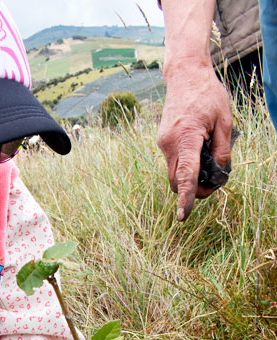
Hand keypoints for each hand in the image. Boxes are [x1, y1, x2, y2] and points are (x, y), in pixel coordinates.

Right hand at [157, 62, 232, 220]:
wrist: (184, 75)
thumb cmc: (207, 94)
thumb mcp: (225, 121)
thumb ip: (223, 150)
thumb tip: (219, 174)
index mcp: (186, 136)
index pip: (186, 174)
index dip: (186, 197)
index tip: (183, 216)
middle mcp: (169, 143)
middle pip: (177, 181)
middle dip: (192, 191)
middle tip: (212, 186)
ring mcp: (162, 144)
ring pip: (174, 174)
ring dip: (189, 178)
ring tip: (207, 164)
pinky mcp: (162, 142)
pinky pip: (173, 162)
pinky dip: (185, 165)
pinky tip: (198, 151)